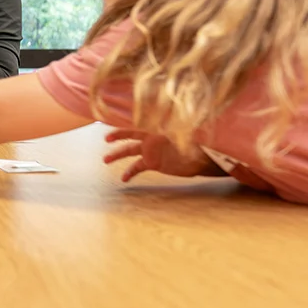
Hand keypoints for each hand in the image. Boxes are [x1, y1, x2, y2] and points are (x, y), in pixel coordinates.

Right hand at [103, 129, 219, 181]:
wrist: (202, 160)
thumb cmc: (195, 147)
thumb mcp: (185, 140)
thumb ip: (175, 137)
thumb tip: (172, 133)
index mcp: (157, 133)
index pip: (137, 129)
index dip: (124, 131)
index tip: (112, 134)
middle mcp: (151, 140)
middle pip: (131, 138)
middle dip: (118, 138)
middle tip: (106, 139)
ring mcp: (151, 152)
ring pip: (131, 152)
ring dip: (118, 155)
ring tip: (105, 160)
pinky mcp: (154, 164)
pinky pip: (138, 166)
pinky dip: (130, 172)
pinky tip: (123, 178)